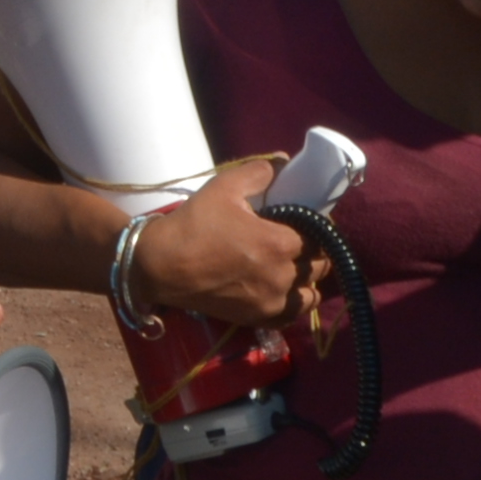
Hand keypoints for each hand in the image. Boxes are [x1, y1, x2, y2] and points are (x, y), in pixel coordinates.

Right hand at [131, 162, 320, 333]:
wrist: (161, 266)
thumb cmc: (193, 224)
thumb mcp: (223, 187)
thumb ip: (259, 172)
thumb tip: (281, 161)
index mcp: (280, 243)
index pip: (319, 237)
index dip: (316, 228)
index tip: (306, 223)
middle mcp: (282, 276)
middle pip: (319, 267)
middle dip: (314, 253)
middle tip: (299, 243)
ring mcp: (271, 302)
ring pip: (311, 296)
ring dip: (308, 282)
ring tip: (293, 270)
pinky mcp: (257, 319)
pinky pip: (291, 316)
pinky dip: (293, 304)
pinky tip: (282, 292)